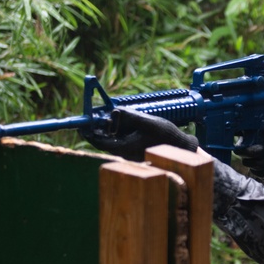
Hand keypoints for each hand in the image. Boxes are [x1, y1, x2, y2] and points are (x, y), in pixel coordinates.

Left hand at [81, 108, 198, 160]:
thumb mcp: (148, 122)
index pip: (100, 142)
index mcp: (124, 148)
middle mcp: (124, 152)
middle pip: (104, 140)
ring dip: (110, 128)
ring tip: (113, 115)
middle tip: (95, 115)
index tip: (82, 125)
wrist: (181, 148)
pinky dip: (119, 130)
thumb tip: (114, 111)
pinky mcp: (135, 149)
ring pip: (113, 138)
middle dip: (98, 128)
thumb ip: (130, 116)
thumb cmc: (166, 136)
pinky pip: (121, 139)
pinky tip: (126, 120)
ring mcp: (129, 151)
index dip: (89, 133)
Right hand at [237, 120, 263, 185]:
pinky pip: (260, 175)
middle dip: (254, 157)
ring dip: (263, 166)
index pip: (239, 146)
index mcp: (250, 138)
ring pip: (252, 168)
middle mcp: (249, 151)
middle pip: (244, 159)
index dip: (244, 149)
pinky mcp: (262, 170)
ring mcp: (255, 161)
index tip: (259, 148)